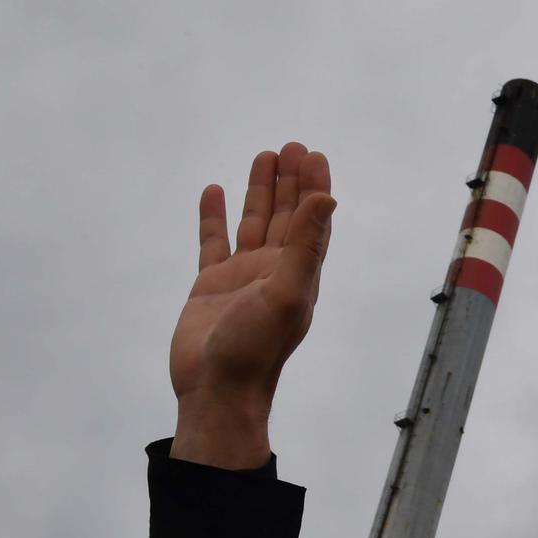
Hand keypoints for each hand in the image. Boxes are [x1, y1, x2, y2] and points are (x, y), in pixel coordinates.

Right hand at [168, 143, 334, 466]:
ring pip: (253, 223)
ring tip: (263, 156)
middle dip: (291, 182)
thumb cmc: (255, 351)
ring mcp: (241, 278)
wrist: (217, 390)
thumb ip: (306, 247)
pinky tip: (214, 191)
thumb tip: (328, 200)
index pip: (313, 222)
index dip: (315, 189)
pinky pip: (213, 242)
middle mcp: (273, 273)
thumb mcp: (286, 294)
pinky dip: (214, 216)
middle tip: (292, 146)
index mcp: (299, 275)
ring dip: (260, 191)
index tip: (314, 155)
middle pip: (287, 216)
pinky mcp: (209, 286)